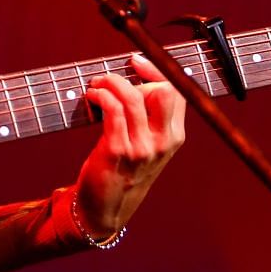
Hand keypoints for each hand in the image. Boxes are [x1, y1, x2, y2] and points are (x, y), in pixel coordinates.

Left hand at [73, 54, 187, 237]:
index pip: (177, 92)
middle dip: (136, 75)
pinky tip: (92, 96)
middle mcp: (162, 143)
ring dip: (111, 82)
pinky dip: (101, 95)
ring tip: (97, 84)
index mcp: (174, 138)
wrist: (105, 209)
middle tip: (114, 77)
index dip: (157, 71)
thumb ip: (151, 119)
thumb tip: (138, 80)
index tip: (136, 62)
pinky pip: (112, 110)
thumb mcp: (148, 147)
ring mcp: (141, 148)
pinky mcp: (117, 151)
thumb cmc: (123, 171)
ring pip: (133, 96)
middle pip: (163, 91)